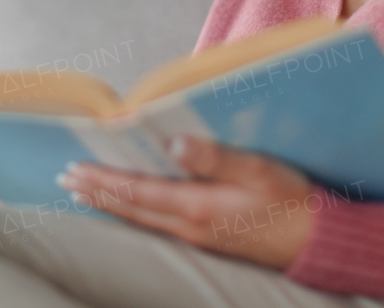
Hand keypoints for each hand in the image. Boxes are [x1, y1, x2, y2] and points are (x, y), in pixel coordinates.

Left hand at [55, 134, 314, 269]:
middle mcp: (190, 225)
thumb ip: (213, 157)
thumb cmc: (292, 200)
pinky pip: (157, 224)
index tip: (74, 169)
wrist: (318, 241)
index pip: (137, 191)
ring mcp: (198, 236)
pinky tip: (131, 209)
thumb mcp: (257, 170)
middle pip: (131, 208)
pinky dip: (134, 213)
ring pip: (141, 219)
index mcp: (197, 206)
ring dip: (111, 204)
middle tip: (65, 180)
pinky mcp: (208, 239)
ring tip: (86, 194)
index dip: (103, 180)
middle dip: (97, 192)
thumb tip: (172, 142)